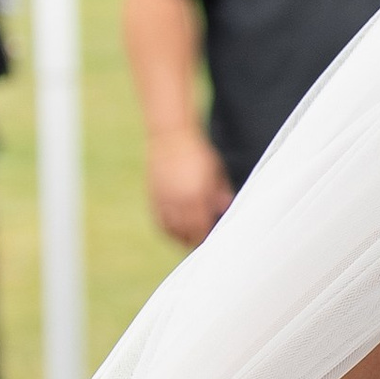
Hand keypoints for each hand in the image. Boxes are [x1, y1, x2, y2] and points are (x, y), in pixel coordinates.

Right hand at [147, 128, 231, 247]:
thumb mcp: (216, 171)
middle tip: (202, 243)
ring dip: (180, 237)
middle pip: (186, 232)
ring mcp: (164, 199)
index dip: (206, 237)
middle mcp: (179, 201)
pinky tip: (174, 230)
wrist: (170, 135)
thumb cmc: (198, 152)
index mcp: (197, 196)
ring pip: (171, 229)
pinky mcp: (153, 195)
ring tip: (189, 240)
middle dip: (194, 240)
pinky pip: (159, 220)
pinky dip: (167, 228)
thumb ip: (221, 192)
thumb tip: (226, 209)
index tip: (212, 240)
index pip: (201, 228)